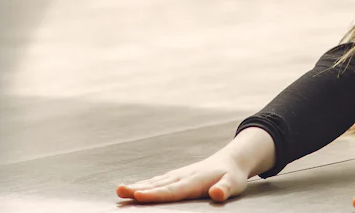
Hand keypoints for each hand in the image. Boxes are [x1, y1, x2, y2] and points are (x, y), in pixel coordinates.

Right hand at [116, 152, 249, 202]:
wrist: (233, 160)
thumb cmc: (233, 176)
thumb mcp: (234, 183)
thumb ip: (225, 189)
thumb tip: (217, 193)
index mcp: (195, 181)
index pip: (172, 190)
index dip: (155, 194)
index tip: (138, 195)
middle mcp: (183, 177)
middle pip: (158, 185)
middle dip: (138, 189)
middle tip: (120, 192)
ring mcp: (179, 175)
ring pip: (155, 181)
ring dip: (137, 186)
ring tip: (119, 190)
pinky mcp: (177, 176)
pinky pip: (158, 180)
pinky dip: (145, 184)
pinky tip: (134, 188)